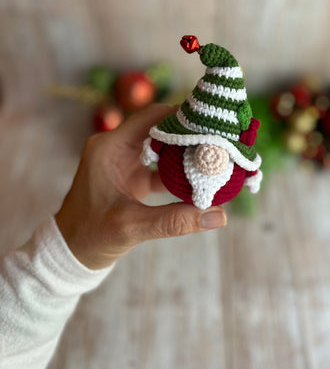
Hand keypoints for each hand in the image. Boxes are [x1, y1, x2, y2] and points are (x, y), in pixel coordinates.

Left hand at [55, 104, 226, 269]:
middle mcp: (116, 146)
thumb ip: (174, 220)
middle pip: (160, 127)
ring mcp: (124, 160)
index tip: (212, 122)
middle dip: (190, 133)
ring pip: (162, 145)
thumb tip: (218, 217)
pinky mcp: (131, 175)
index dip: (183, 116)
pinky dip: (179, 168)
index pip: (152, 117)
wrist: (69, 252)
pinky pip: (160, 163)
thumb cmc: (90, 237)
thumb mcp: (132, 227)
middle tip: (221, 138)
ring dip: (186, 150)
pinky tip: (201, 175)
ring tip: (216, 154)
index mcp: (110, 147)